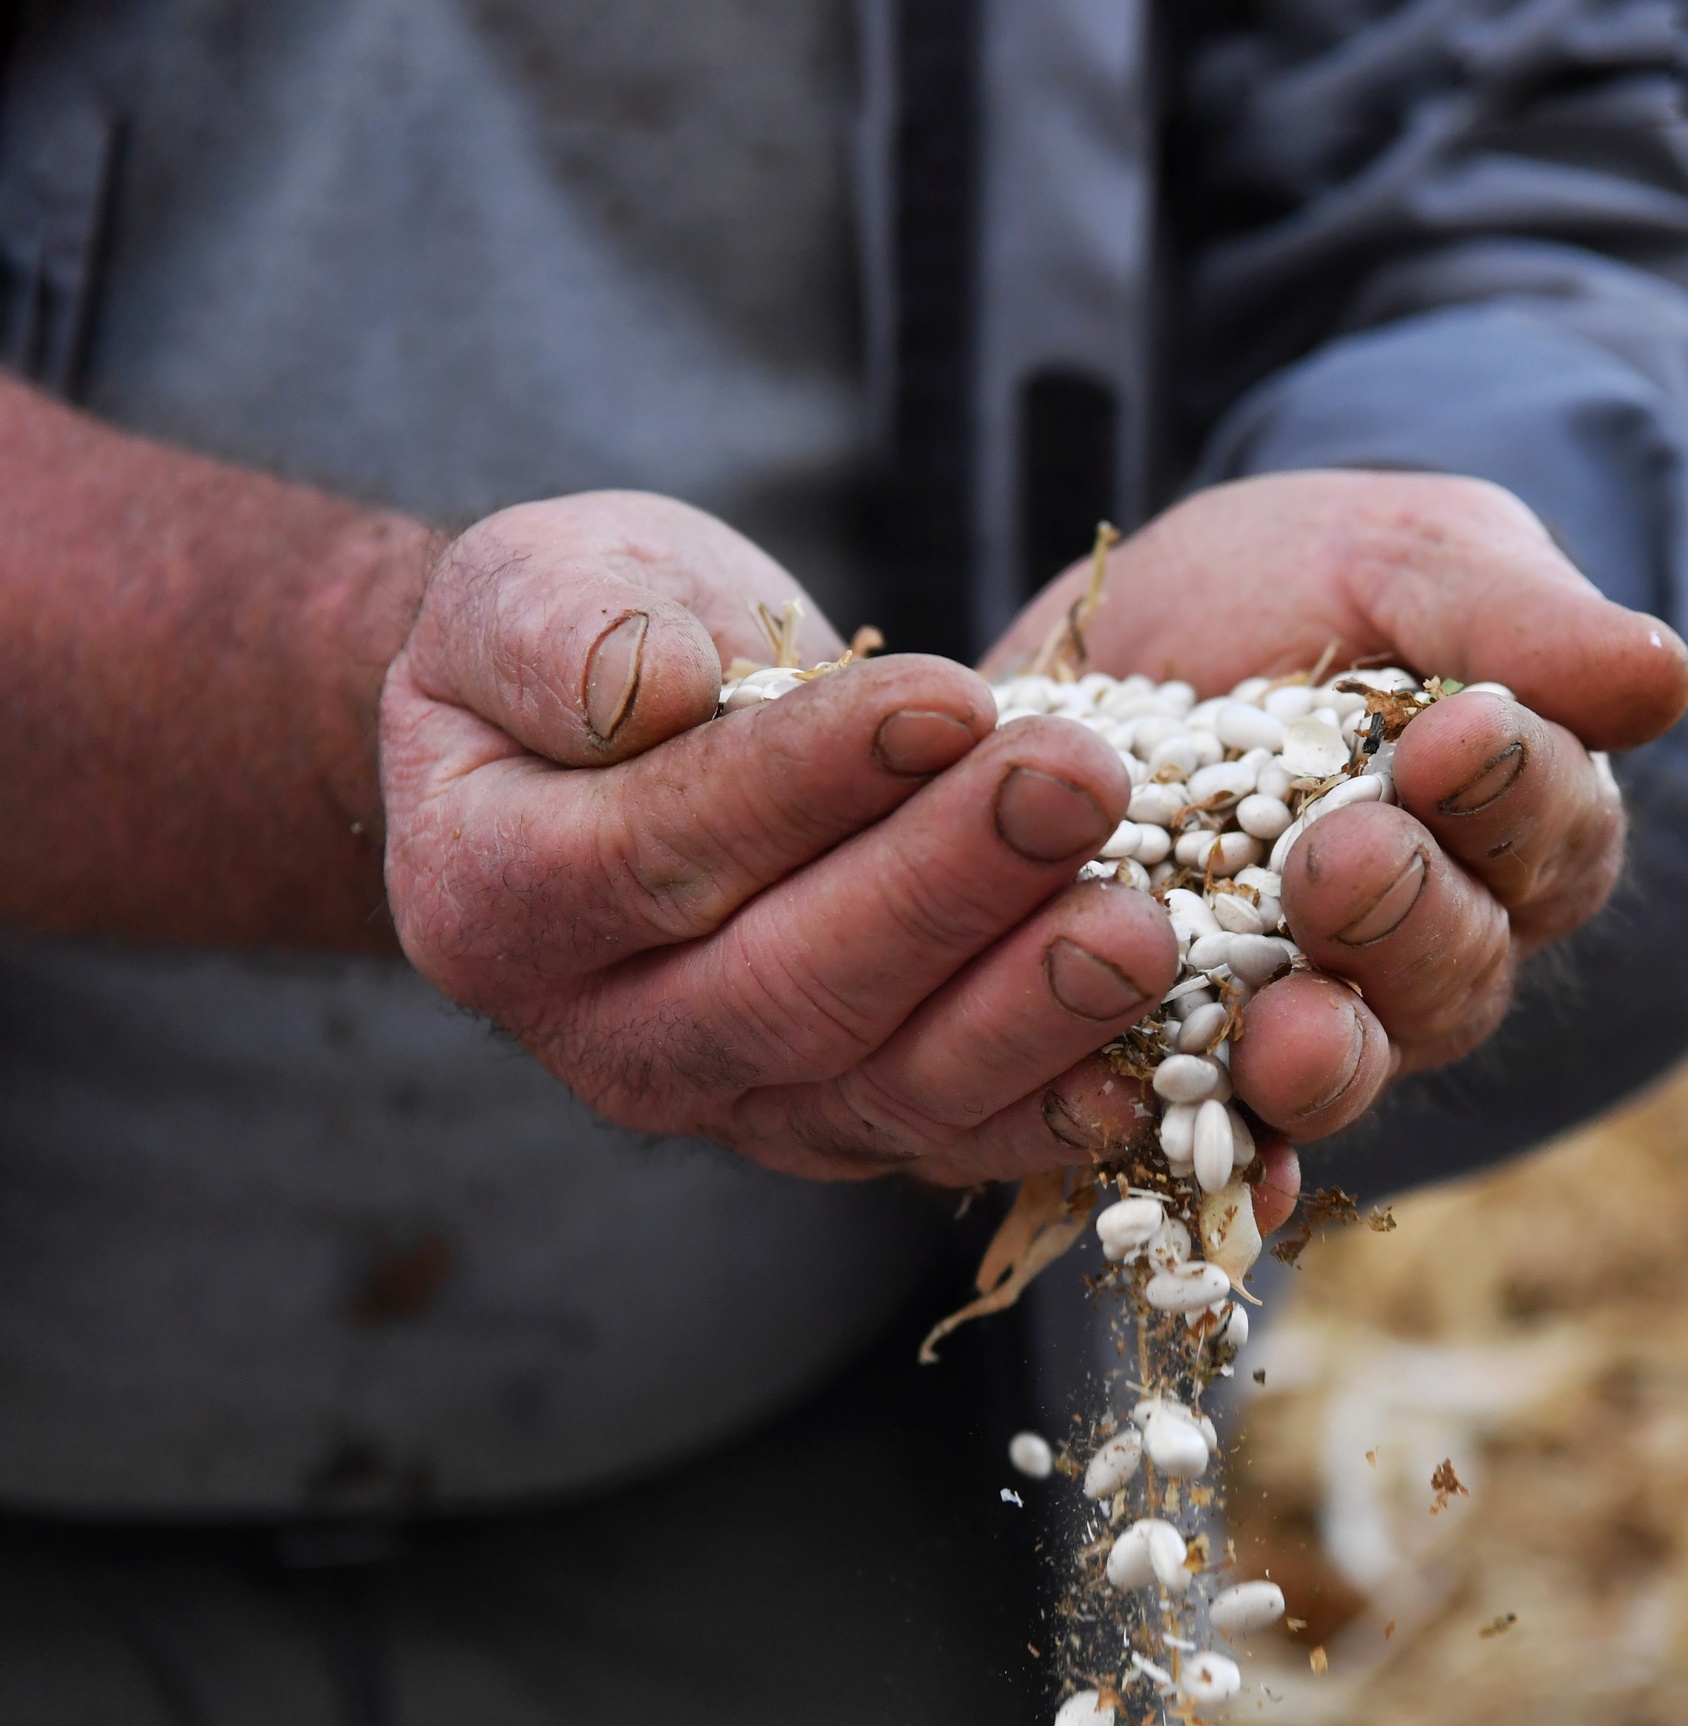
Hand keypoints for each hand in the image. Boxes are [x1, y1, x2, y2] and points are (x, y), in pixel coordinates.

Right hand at [380, 492, 1185, 1187]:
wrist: (622, 750)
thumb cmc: (582, 649)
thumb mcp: (525, 589)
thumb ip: (559, 631)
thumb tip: (660, 685)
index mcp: (496, 902)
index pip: (656, 853)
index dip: (804, 782)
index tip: (945, 700)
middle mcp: (611, 1039)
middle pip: (788, 989)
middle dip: (946, 887)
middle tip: (1079, 787)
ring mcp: (738, 1104)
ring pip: (887, 1087)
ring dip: (1025, 1010)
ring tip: (1141, 924)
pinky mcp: (847, 1126)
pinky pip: (954, 1135)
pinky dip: (1056, 1111)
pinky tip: (1153, 1060)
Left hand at [986, 471, 1687, 1140]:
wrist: (1126, 632)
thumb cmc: (1300, 579)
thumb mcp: (1405, 556)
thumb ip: (1514, 615)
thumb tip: (1661, 678)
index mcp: (1514, 822)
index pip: (1551, 831)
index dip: (1512, 794)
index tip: (1457, 731)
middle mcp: (1431, 943)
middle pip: (1458, 972)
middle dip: (1407, 917)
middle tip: (1344, 856)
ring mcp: (1313, 1012)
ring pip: (1350, 1065)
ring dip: (1327, 1057)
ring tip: (1287, 1030)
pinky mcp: (1190, 1055)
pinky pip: (1220, 1136)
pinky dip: (1229, 1164)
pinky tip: (1226, 1191)